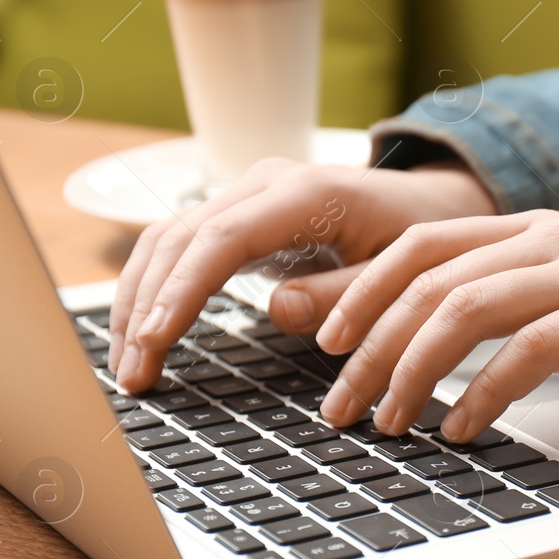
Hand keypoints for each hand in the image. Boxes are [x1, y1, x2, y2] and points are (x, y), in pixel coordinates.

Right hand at [109, 158, 495, 391]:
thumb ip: (346, 293)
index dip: (181, 291)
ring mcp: (249, 195)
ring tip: (129, 366)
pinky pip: (183, 246)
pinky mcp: (241, 215)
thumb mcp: (402, 273)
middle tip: (133, 374)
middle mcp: (267, 184)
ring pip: (168, 239)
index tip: (153, 341)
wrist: (429, 205)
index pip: (221, 239)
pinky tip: (144, 334)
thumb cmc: (422, 239)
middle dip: (145, 306)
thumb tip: (277, 309)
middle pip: (179, 238)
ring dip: (139, 300)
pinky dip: (157, 288)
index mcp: (308, 194)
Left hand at [297, 211, 558, 442]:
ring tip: (390, 424)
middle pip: (428, 281)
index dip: (360, 292)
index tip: (324, 346)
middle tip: (338, 408)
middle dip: (368, 348)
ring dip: (413, 372)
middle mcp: (551, 238)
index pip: (421, 245)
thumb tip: (439, 340)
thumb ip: (515, 300)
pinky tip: (466, 430)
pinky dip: (486, 393)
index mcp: (535, 228)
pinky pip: (532, 349)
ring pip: (466, 310)